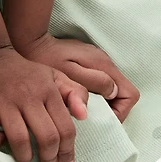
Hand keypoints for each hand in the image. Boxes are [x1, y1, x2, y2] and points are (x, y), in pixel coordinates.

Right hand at [0, 44, 88, 161]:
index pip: (65, 128)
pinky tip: (2, 140)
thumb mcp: (54, 76)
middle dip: (49, 158)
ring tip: (27, 158)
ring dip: (25, 156)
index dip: (68, 151)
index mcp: (47, 90)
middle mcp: (27, 96)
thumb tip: (84, 115)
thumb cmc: (26, 73)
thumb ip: (75, 93)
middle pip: (46, 137)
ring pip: (20, 140)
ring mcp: (3, 100)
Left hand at [15, 33, 139, 122]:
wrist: (31, 41)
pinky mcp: (87, 61)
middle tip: (92, 118)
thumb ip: (93, 82)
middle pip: (122, 93)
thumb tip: (112, 92)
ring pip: (111, 88)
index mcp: (103, 65)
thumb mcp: (69, 74)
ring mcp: (96, 60)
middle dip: (112, 110)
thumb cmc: (47, 59)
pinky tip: (77, 99)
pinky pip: (100, 81)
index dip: (121, 112)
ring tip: (83, 110)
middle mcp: (104, 62)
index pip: (129, 94)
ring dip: (103, 102)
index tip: (102, 120)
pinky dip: (95, 94)